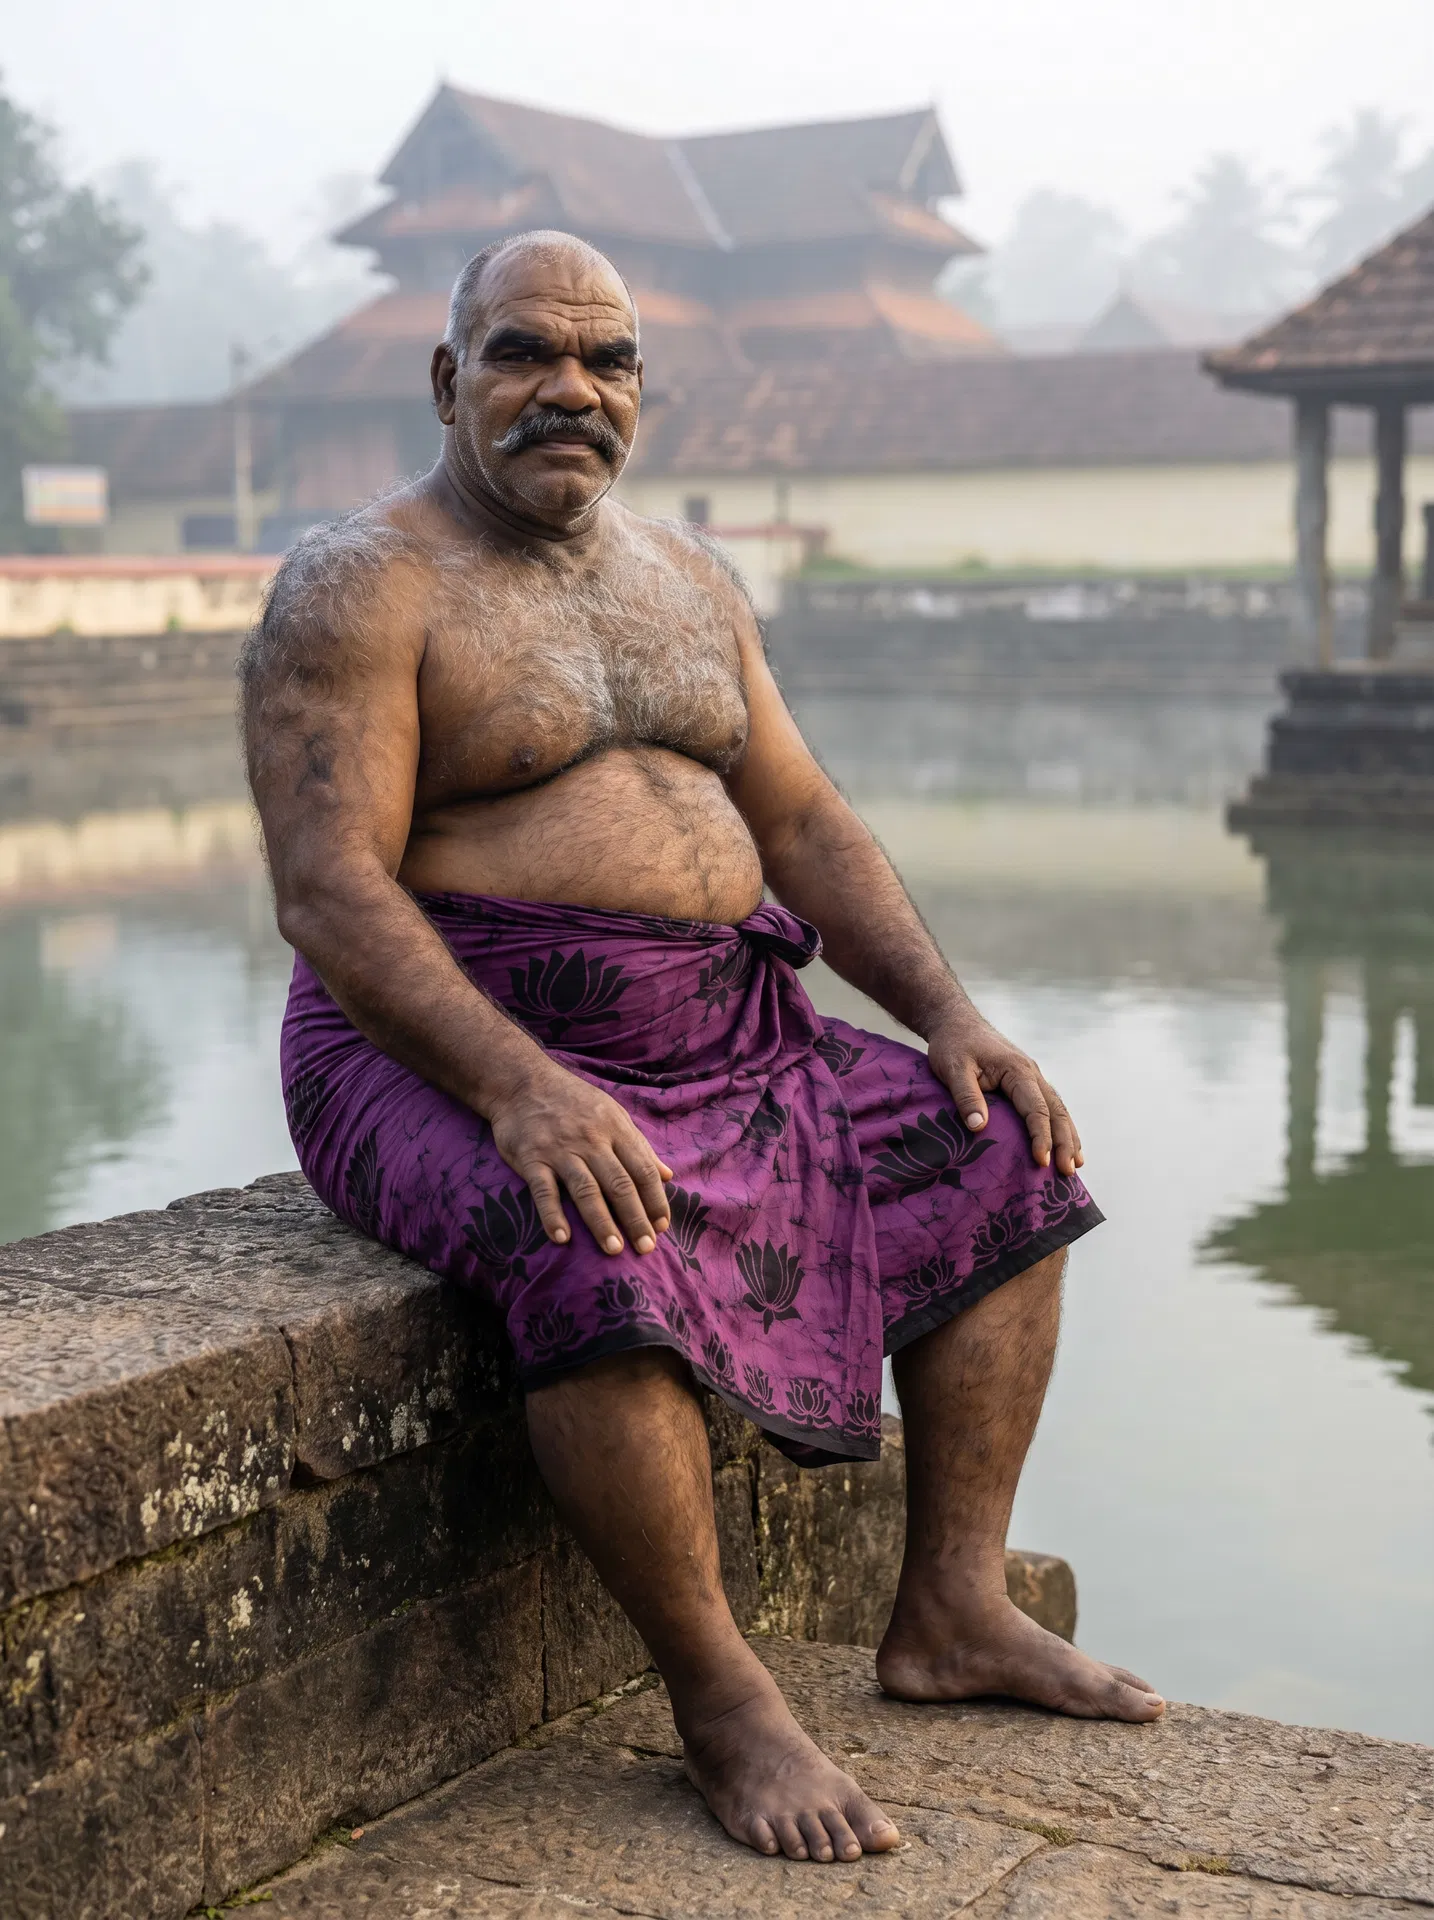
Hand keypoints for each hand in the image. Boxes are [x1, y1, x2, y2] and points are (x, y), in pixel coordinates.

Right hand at [485, 1055, 672, 1253]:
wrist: (521, 1081)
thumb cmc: (573, 1101)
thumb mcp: (613, 1114)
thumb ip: (640, 1146)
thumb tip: (668, 1176)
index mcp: (615, 1130)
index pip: (643, 1170)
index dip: (655, 1200)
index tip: (663, 1226)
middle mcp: (591, 1141)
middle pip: (620, 1184)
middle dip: (635, 1218)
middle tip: (646, 1248)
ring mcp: (560, 1150)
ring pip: (586, 1190)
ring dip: (601, 1222)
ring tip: (614, 1249)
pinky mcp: (531, 1158)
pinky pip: (543, 1191)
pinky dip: (553, 1215)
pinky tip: (562, 1239)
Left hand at [927, 1008, 1082, 1174]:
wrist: (956, 1022)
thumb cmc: (953, 1045)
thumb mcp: (953, 1069)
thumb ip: (966, 1096)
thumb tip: (979, 1127)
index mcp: (1017, 1071)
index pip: (1036, 1109)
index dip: (1041, 1136)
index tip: (1042, 1161)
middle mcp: (1032, 1073)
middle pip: (1056, 1111)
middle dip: (1064, 1142)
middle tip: (1067, 1172)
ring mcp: (1032, 1077)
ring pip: (1058, 1109)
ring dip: (1068, 1137)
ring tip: (1074, 1166)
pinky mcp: (1026, 1082)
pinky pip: (1050, 1106)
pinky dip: (1060, 1127)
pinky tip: (1065, 1145)